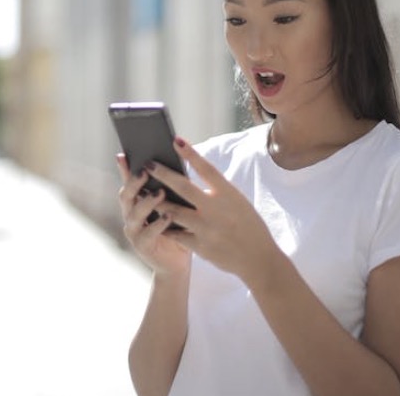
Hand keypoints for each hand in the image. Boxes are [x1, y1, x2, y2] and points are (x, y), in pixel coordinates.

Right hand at [116, 154, 190, 276]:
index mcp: (136, 202)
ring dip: (147, 202)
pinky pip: (147, 234)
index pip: (128, 182)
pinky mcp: (142, 247)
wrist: (176, 263)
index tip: (123, 155)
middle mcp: (130, 215)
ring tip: (160, 193)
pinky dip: (158, 225)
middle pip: (126, 196)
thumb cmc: (177, 229)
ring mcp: (134, 232)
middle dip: (134, 182)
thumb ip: (169, 189)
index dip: (124, 169)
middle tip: (146, 170)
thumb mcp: (174, 206)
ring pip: (134, 214)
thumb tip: (177, 161)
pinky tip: (168, 216)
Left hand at [146, 137, 275, 280]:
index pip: (206, 168)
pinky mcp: (200, 246)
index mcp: (228, 194)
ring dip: (156, 201)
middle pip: (183, 187)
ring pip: (173, 211)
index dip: (190, 153)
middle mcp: (216, 209)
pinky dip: (163, 225)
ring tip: (142, 192)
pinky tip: (153, 218)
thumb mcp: (237, 202)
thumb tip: (193, 174)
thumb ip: (217, 189)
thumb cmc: (248, 225)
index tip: (175, 140)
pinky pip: (175, 234)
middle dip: (163, 174)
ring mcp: (206, 228)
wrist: (258, 259)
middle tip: (148, 164)